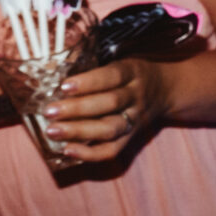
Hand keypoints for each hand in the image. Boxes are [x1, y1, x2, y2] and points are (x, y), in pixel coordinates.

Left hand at [44, 59, 167, 162]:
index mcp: (132, 72)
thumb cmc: (130, 74)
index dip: (89, 82)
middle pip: (109, 104)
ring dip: (79, 131)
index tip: (64, 86)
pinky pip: (112, 150)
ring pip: (109, 128)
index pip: (112, 76)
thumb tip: (51, 71)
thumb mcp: (120, 61)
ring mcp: (134, 119)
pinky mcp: (130, 138)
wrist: (165, 89)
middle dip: (77, 108)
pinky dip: (89, 153)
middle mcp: (135, 96)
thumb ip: (94, 67)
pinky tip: (67, 150)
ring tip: (52, 131)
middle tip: (49, 111)